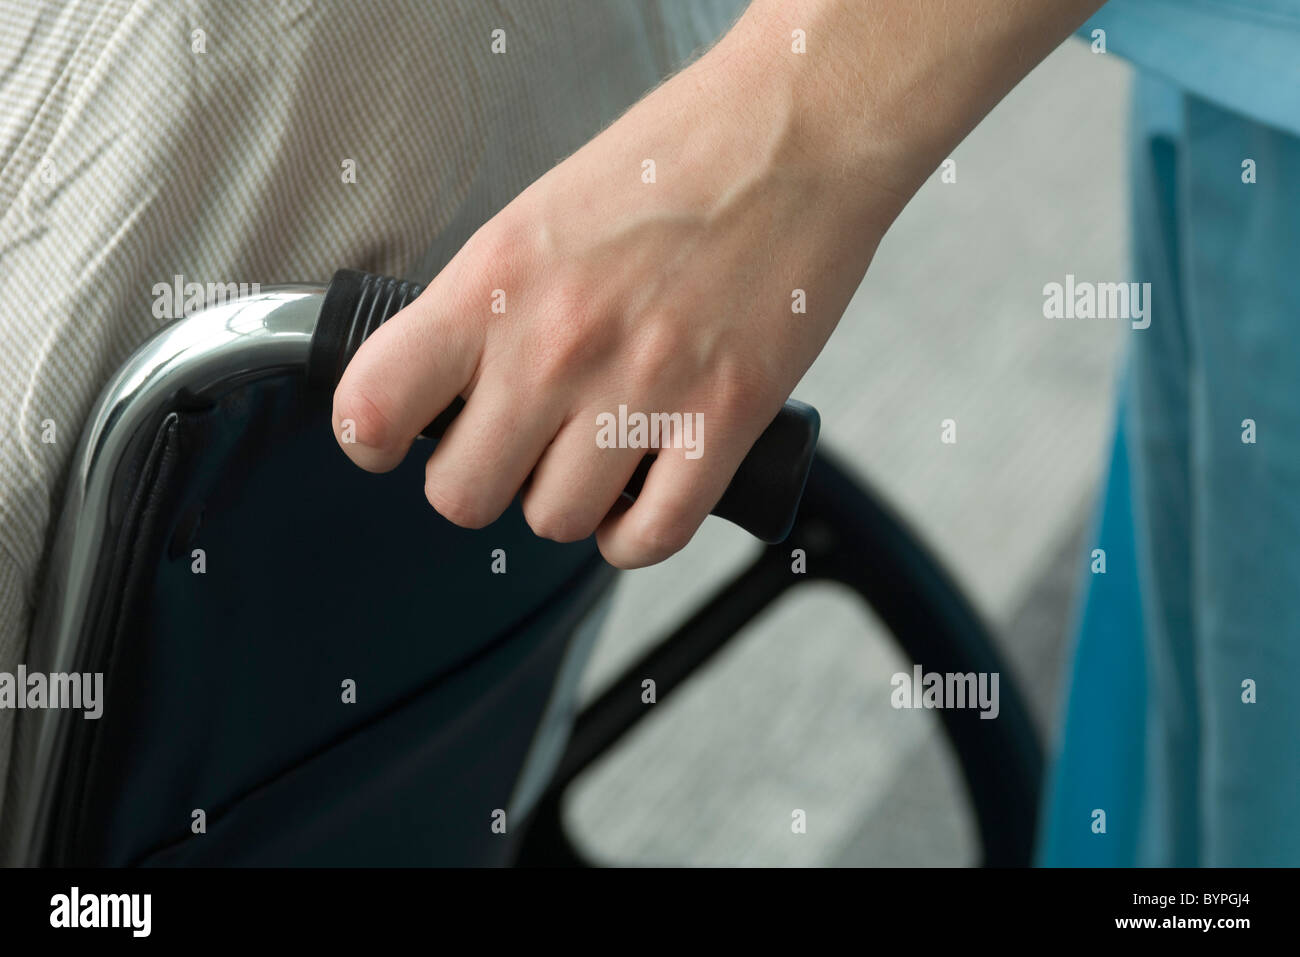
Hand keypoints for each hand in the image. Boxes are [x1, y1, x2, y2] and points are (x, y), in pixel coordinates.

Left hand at [332, 12, 887, 567]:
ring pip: (555, 522)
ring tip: (589, 462)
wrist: (797, 135)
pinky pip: (653, 535)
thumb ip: (487, 306)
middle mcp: (557, 343)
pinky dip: (636, 535)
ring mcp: (642, 389)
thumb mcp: (540, 215)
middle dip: (480, 483)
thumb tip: (454, 388)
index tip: (389, 442)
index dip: (370, 440)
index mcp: (496, 281)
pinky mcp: (723, 419)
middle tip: (510, 454)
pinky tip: (639, 499)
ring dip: (565, 503)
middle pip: (462, 495)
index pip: (373, 406)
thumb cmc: (675, 163)